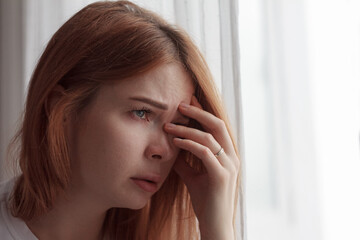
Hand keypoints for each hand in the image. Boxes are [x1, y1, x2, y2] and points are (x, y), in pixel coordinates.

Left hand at [164, 96, 239, 239]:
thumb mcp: (193, 176)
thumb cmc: (205, 201)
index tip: (187, 102)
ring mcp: (229, 166)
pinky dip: (188, 144)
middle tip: (179, 105)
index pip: (217, 126)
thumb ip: (186, 161)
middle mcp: (232, 157)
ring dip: (187, 129)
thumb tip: (172, 147)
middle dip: (198, 112)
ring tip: (169, 126)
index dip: (203, 112)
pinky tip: (175, 142)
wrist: (214, 224)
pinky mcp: (221, 176)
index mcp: (228, 155)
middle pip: (217, 124)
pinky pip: (204, 152)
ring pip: (209, 137)